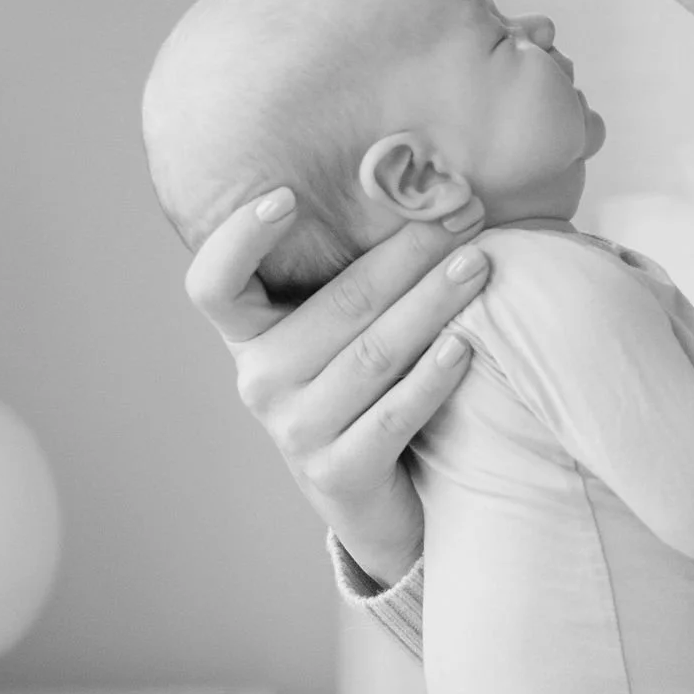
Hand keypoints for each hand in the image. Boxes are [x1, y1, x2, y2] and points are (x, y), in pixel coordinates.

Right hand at [184, 192, 490, 583]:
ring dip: (434, 302)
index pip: (214, 285)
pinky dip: (433, 375)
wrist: (377, 504)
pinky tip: (466, 344)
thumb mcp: (339, 334)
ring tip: (479, 264)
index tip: (286, 197)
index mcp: (250, 338)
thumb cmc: (364, 391)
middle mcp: (260, 382)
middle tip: (463, 213)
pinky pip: (395, 412)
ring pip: (374, 352)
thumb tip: (421, 190)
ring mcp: (296, 431)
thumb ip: (354, 277)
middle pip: (339, 305)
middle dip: (408, 252)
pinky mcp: (339, 473)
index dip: (240, 239)